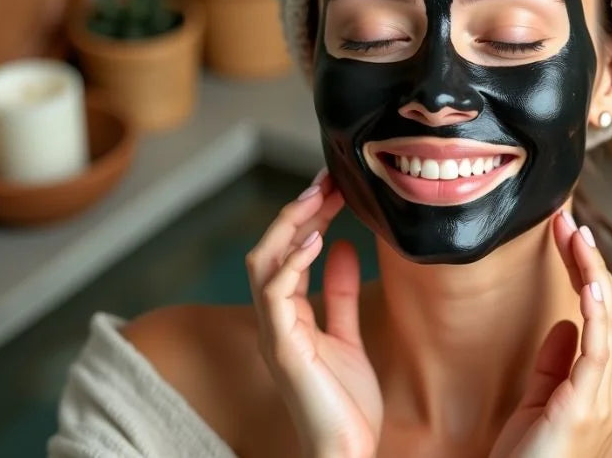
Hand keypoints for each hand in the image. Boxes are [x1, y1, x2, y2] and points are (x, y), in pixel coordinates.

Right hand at [246, 170, 382, 457]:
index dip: (307, 216)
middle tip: (326, 180)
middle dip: (296, 211)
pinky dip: (291, 264)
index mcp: (288, 313)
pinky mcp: (284, 348)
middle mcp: (275, 318)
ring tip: (318, 199)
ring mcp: (275, 331)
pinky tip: (314, 241)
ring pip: (263, 264)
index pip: (287, 250)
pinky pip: (275, 296)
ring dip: (290, 227)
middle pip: (269, 248)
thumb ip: (341, 294)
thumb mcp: (348, 335)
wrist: (345, 449)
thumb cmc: (344, 401)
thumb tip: (343, 246)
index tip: (333, 186)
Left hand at [489, 210, 611, 457]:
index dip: (591, 276)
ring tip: (575, 234)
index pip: (605, 320)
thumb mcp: (538, 406)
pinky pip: (599, 349)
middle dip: (592, 263)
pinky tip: (589, 279)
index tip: (570, 238)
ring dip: (592, 272)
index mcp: (603, 392)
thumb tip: (562, 324)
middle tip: (569, 222)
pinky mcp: (585, 408)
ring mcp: (604, 402)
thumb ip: (553, 365)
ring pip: (610, 322)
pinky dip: (596, 310)